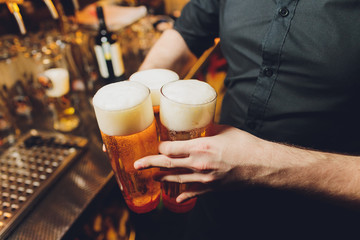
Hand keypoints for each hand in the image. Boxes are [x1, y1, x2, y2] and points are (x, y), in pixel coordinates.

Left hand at [134, 124, 266, 202]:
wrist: (262, 165)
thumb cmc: (245, 144)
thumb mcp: (224, 130)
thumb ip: (208, 129)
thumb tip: (200, 125)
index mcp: (200, 147)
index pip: (171, 148)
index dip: (161, 146)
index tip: (158, 144)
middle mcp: (198, 164)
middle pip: (168, 164)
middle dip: (150, 164)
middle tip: (137, 165)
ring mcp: (204, 179)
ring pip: (177, 179)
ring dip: (163, 179)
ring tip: (153, 178)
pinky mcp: (212, 188)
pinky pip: (194, 193)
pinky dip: (184, 196)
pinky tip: (176, 198)